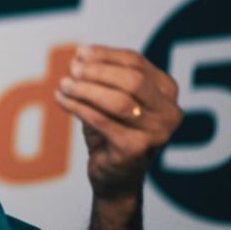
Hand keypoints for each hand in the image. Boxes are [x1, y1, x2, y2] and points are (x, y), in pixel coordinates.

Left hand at [55, 45, 181, 199]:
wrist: (115, 176)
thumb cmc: (113, 129)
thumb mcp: (112, 97)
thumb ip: (103, 75)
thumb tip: (80, 57)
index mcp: (167, 90)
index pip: (136, 62)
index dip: (105, 55)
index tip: (80, 52)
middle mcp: (169, 111)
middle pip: (132, 80)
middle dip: (98, 71)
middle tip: (73, 68)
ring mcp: (156, 132)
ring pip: (117, 101)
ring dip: (86, 89)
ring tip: (64, 84)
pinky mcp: (135, 149)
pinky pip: (101, 121)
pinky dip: (78, 107)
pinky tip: (61, 99)